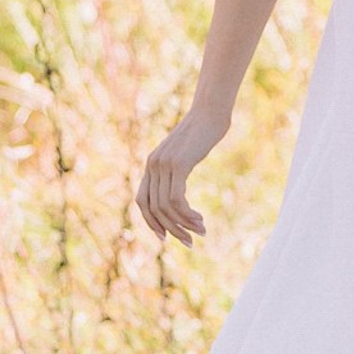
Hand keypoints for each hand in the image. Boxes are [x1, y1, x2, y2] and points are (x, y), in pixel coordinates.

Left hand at [138, 100, 229, 243]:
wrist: (211, 110)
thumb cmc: (204, 130)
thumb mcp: (186, 152)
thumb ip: (178, 168)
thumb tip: (180, 185)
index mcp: (152, 163)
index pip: (142, 201)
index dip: (151, 222)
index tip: (166, 237)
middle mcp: (153, 165)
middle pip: (154, 209)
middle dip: (172, 229)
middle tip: (191, 242)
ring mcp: (163, 164)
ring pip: (165, 207)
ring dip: (183, 225)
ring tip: (201, 232)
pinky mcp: (178, 164)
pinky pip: (176, 199)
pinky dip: (187, 214)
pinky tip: (200, 219)